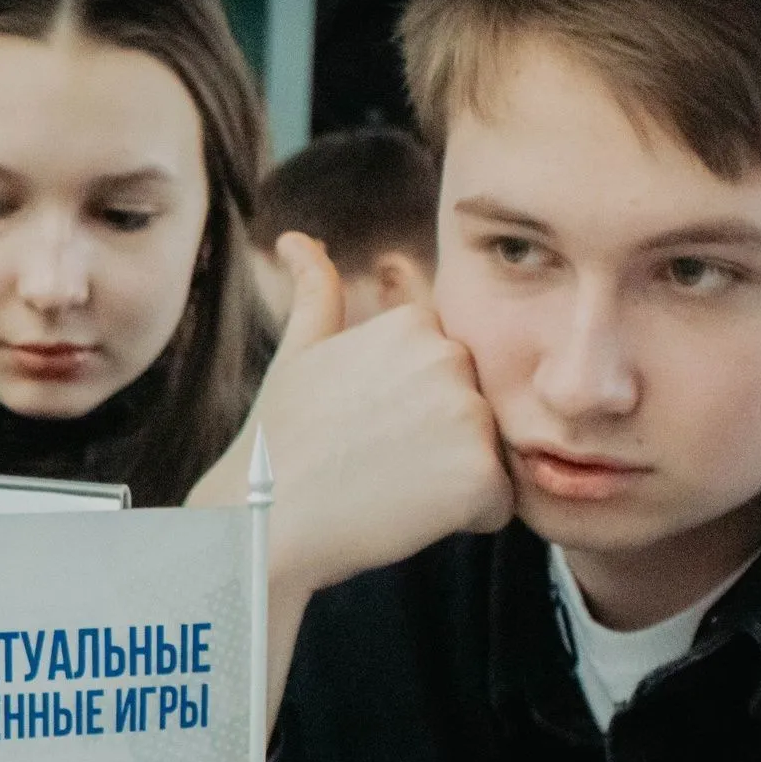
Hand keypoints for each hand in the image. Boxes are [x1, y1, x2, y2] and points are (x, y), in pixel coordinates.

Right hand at [198, 233, 512, 598]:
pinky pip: (497, 503)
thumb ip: (317, 292)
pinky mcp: (481, 473)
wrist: (264, 521)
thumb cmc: (278, 442)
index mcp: (415, 324)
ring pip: (489, 455)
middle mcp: (450, 357)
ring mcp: (469, 413)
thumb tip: (295, 240)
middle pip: (473, 411)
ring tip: (388, 487)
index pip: (451, 375)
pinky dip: (463, 518)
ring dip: (451, 480)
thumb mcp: (298, 354)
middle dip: (439, 441)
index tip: (366, 427)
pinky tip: (406, 514)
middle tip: (375, 461)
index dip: (412, 409)